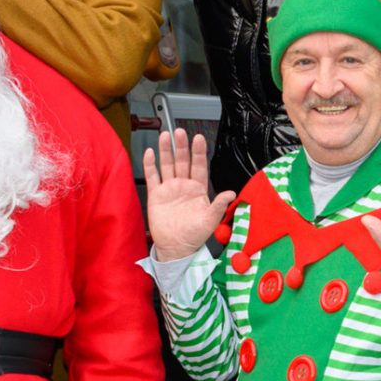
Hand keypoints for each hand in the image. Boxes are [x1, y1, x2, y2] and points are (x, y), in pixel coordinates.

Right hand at [144, 128, 235, 261]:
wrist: (176, 249)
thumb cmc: (195, 235)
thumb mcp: (210, 221)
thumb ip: (218, 205)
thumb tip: (231, 194)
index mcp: (198, 189)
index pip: (198, 166)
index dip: (198, 152)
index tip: (198, 138)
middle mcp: (183, 185)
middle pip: (182, 161)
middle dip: (181, 146)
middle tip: (180, 132)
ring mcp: (169, 188)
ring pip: (167, 165)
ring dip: (166, 150)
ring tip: (166, 135)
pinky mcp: (156, 195)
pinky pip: (152, 176)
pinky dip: (150, 165)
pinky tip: (150, 153)